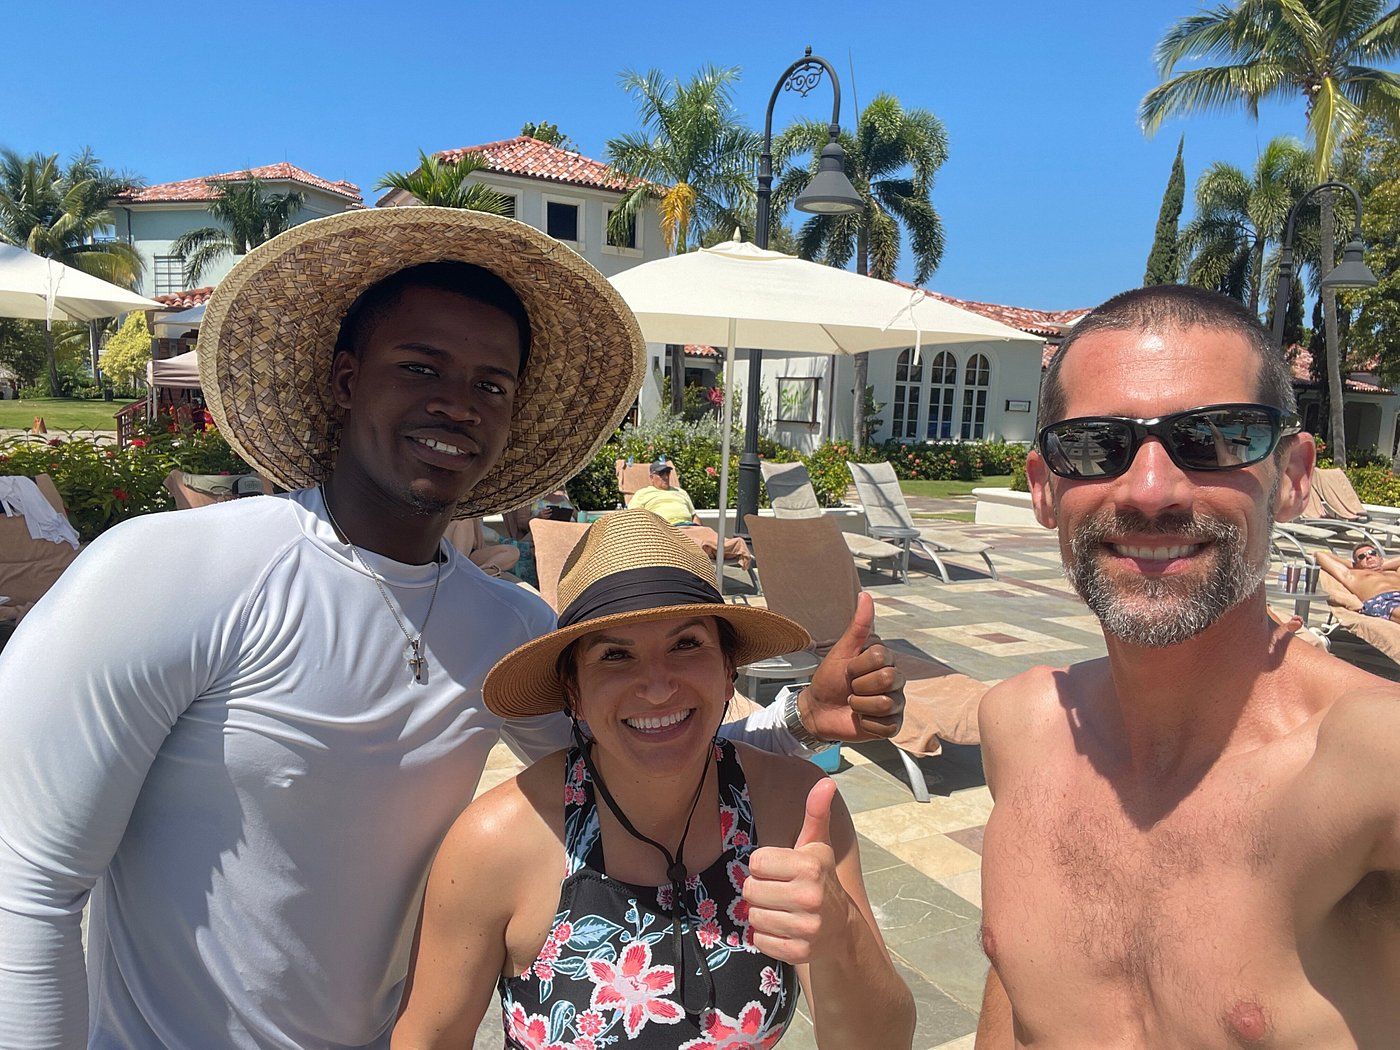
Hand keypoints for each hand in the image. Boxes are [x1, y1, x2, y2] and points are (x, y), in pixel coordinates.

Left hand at [742, 779, 851, 963]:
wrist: (841, 928)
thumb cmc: (821, 878)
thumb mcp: (817, 845)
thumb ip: (816, 813)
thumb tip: (826, 781)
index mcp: (810, 866)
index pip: (756, 862)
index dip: (764, 866)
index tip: (780, 870)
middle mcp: (809, 896)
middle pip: (750, 891)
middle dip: (759, 891)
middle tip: (778, 891)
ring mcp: (806, 927)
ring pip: (753, 917)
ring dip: (761, 914)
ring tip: (781, 910)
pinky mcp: (798, 952)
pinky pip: (760, 941)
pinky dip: (766, 937)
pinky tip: (783, 929)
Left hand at [798, 592, 904, 741]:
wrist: (818, 709)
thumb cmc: (829, 678)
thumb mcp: (841, 651)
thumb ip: (858, 625)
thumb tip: (865, 594)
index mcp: (885, 661)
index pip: (881, 657)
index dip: (858, 666)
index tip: (848, 670)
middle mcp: (895, 681)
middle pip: (888, 678)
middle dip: (859, 686)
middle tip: (851, 688)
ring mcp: (896, 703)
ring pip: (886, 703)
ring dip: (860, 705)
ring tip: (854, 704)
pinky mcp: (893, 725)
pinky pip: (886, 725)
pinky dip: (866, 723)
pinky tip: (861, 719)